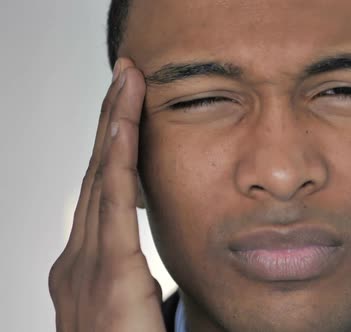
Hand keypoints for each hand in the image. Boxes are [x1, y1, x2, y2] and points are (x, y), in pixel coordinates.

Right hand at [49, 58, 165, 331]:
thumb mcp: (128, 306)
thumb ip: (134, 278)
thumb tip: (152, 265)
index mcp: (86, 266)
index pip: (104, 189)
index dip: (114, 144)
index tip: (128, 105)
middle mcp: (78, 257)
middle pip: (100, 172)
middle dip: (111, 120)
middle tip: (125, 76)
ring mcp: (86, 263)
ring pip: (104, 176)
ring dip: (115, 125)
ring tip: (126, 82)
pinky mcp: (109, 272)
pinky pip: (115, 202)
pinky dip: (119, 157)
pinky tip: (126, 123)